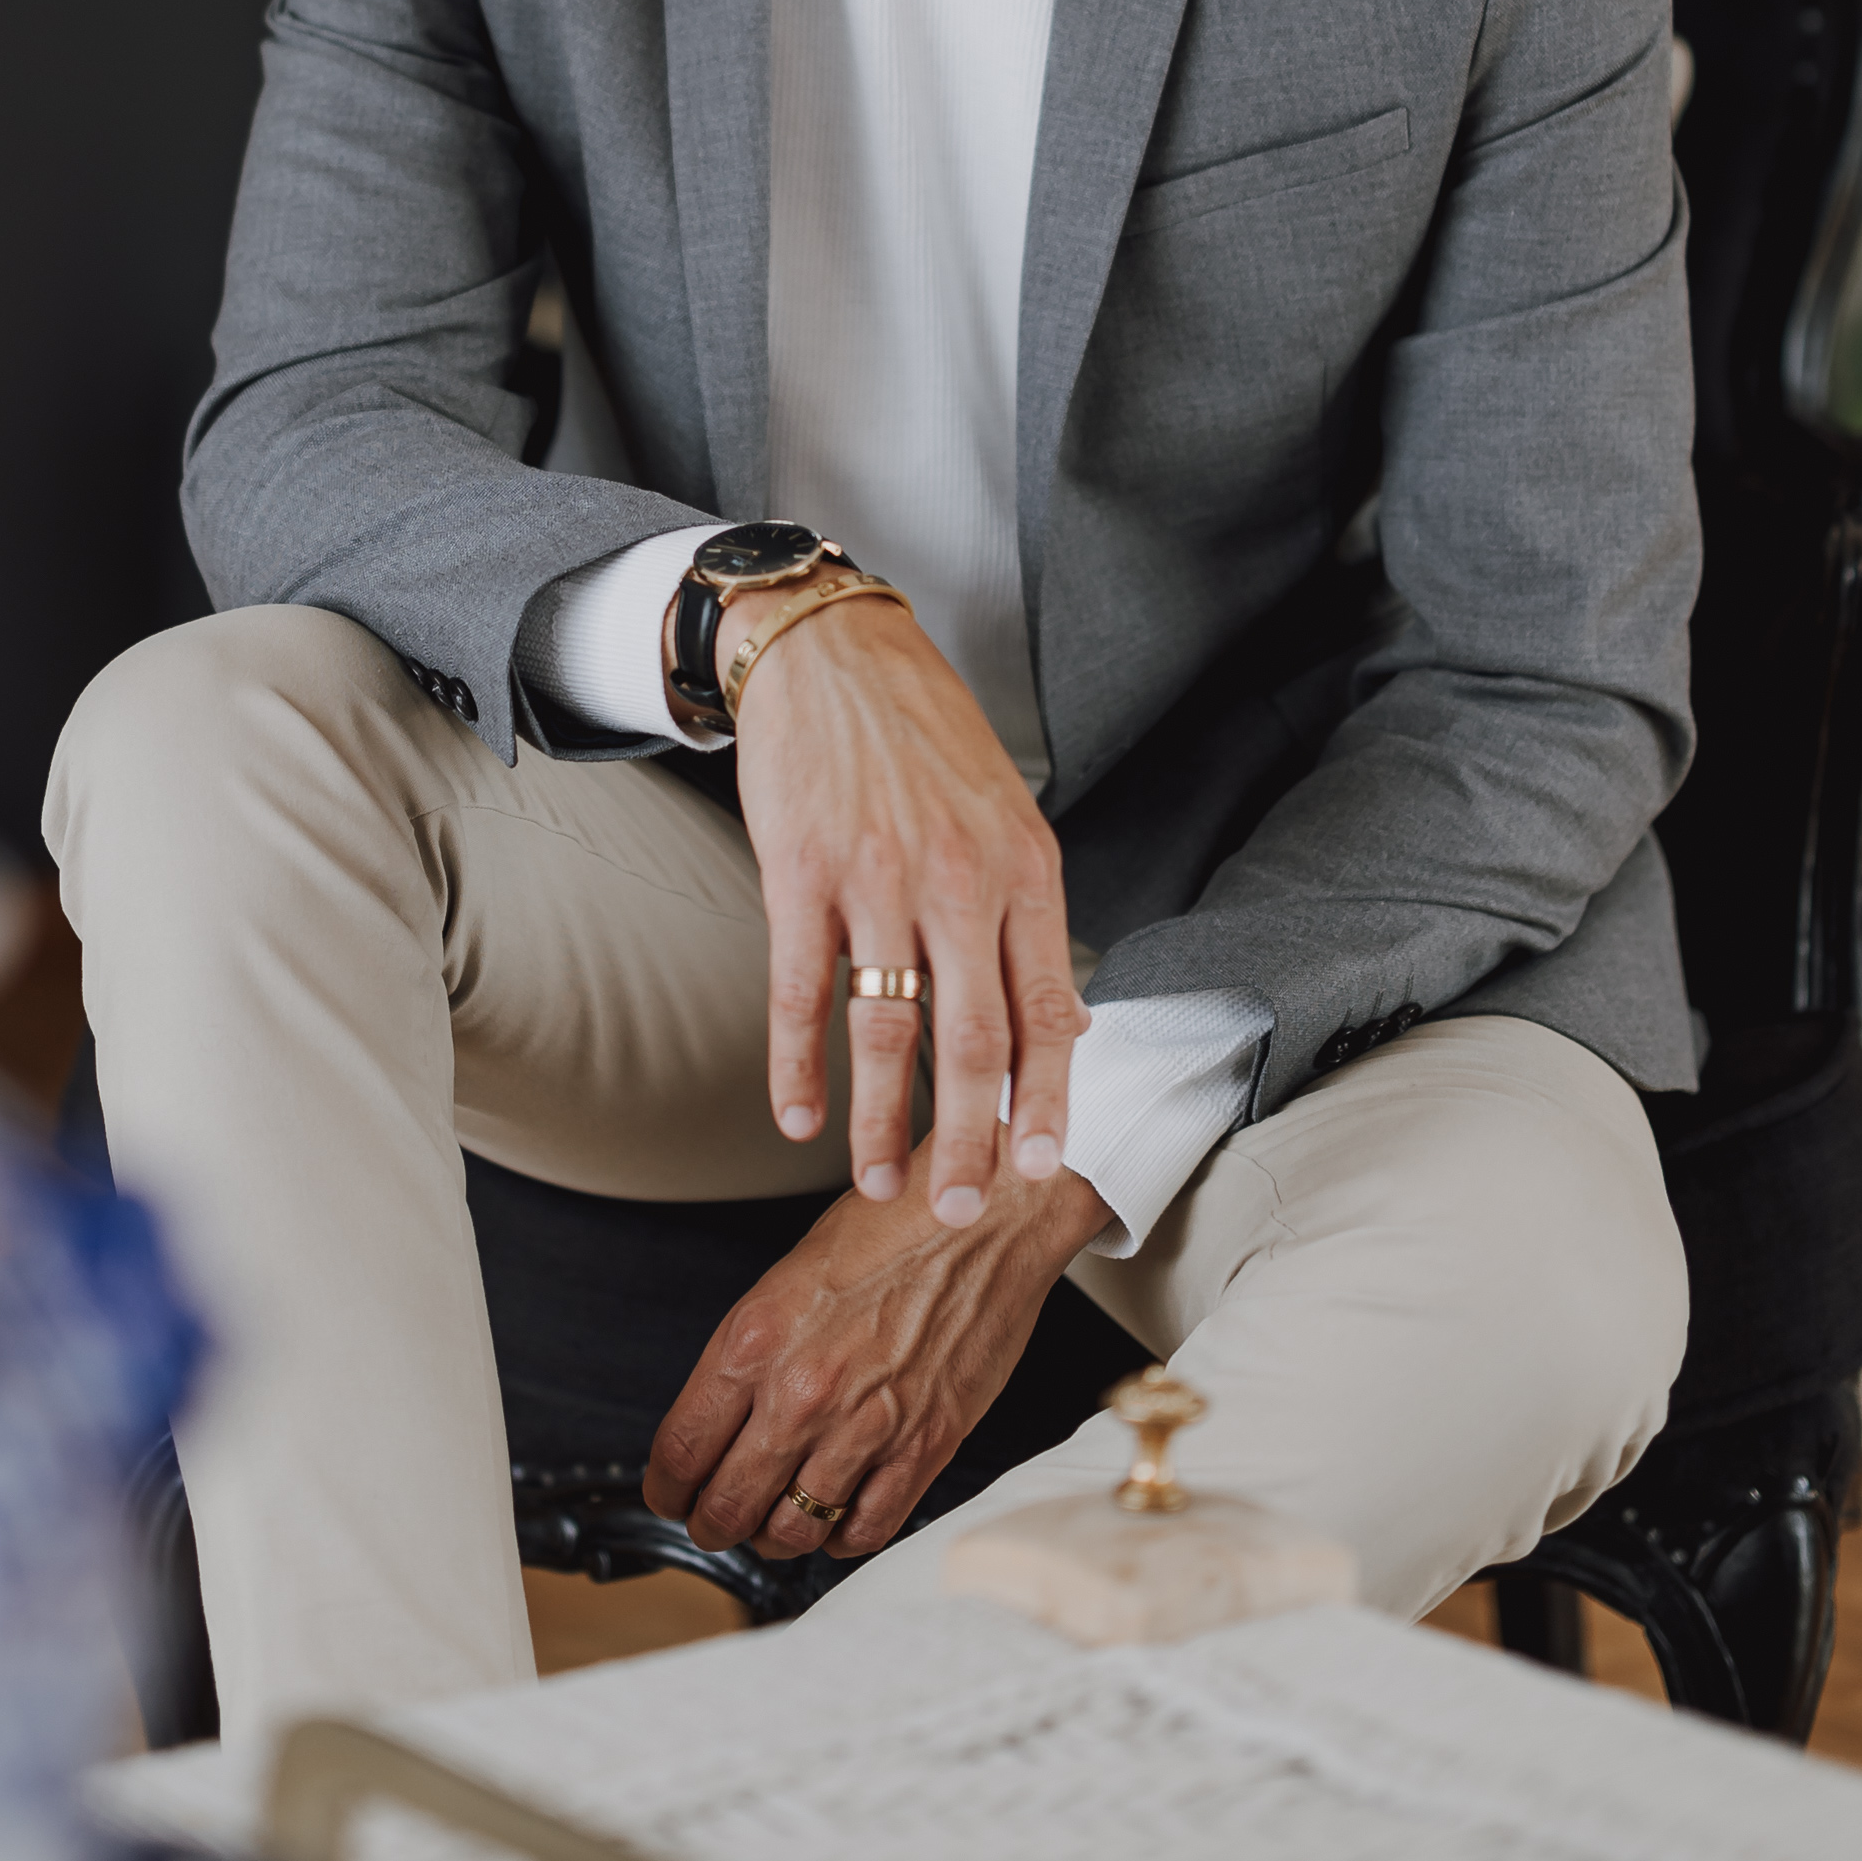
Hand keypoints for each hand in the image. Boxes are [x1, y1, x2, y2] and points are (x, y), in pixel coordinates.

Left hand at [643, 1138, 1111, 1562]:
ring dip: (774, 1538)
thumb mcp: (790, 1275)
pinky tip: (836, 1520)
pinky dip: (842, 1539)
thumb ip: (752, 1350)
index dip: (665, 1488)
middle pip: (727, 1507)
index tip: (670, 1493)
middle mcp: (801, 1393)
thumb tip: (723, 1411)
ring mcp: (864, 1427)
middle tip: (714, 1521)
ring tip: (773, 1524)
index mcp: (754, 1341)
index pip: (680, 1450)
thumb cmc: (891, 1227)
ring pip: (792, 1532)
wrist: (982, 1218)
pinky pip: (866, 1530)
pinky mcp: (924, 1447)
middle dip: (711, 1525)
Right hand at [703, 583, 1085, 1223]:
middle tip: (956, 1210)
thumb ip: (1029, 916)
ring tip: (881, 1180)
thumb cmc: (923, 735)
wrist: (832, 650)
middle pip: (973, 1044)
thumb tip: (1065, 1024)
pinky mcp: (802, 875)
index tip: (1037, 1168)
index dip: (1047, 1100)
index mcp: (1023, 871)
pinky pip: (801, 993)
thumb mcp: (1007, 813)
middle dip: (968, 1141)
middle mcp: (959, 881)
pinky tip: (796, 1116)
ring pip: (886, 1034)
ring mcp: (878, 880)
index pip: (1049, 1011)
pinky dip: (797, 1067)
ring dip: (880, 1123)